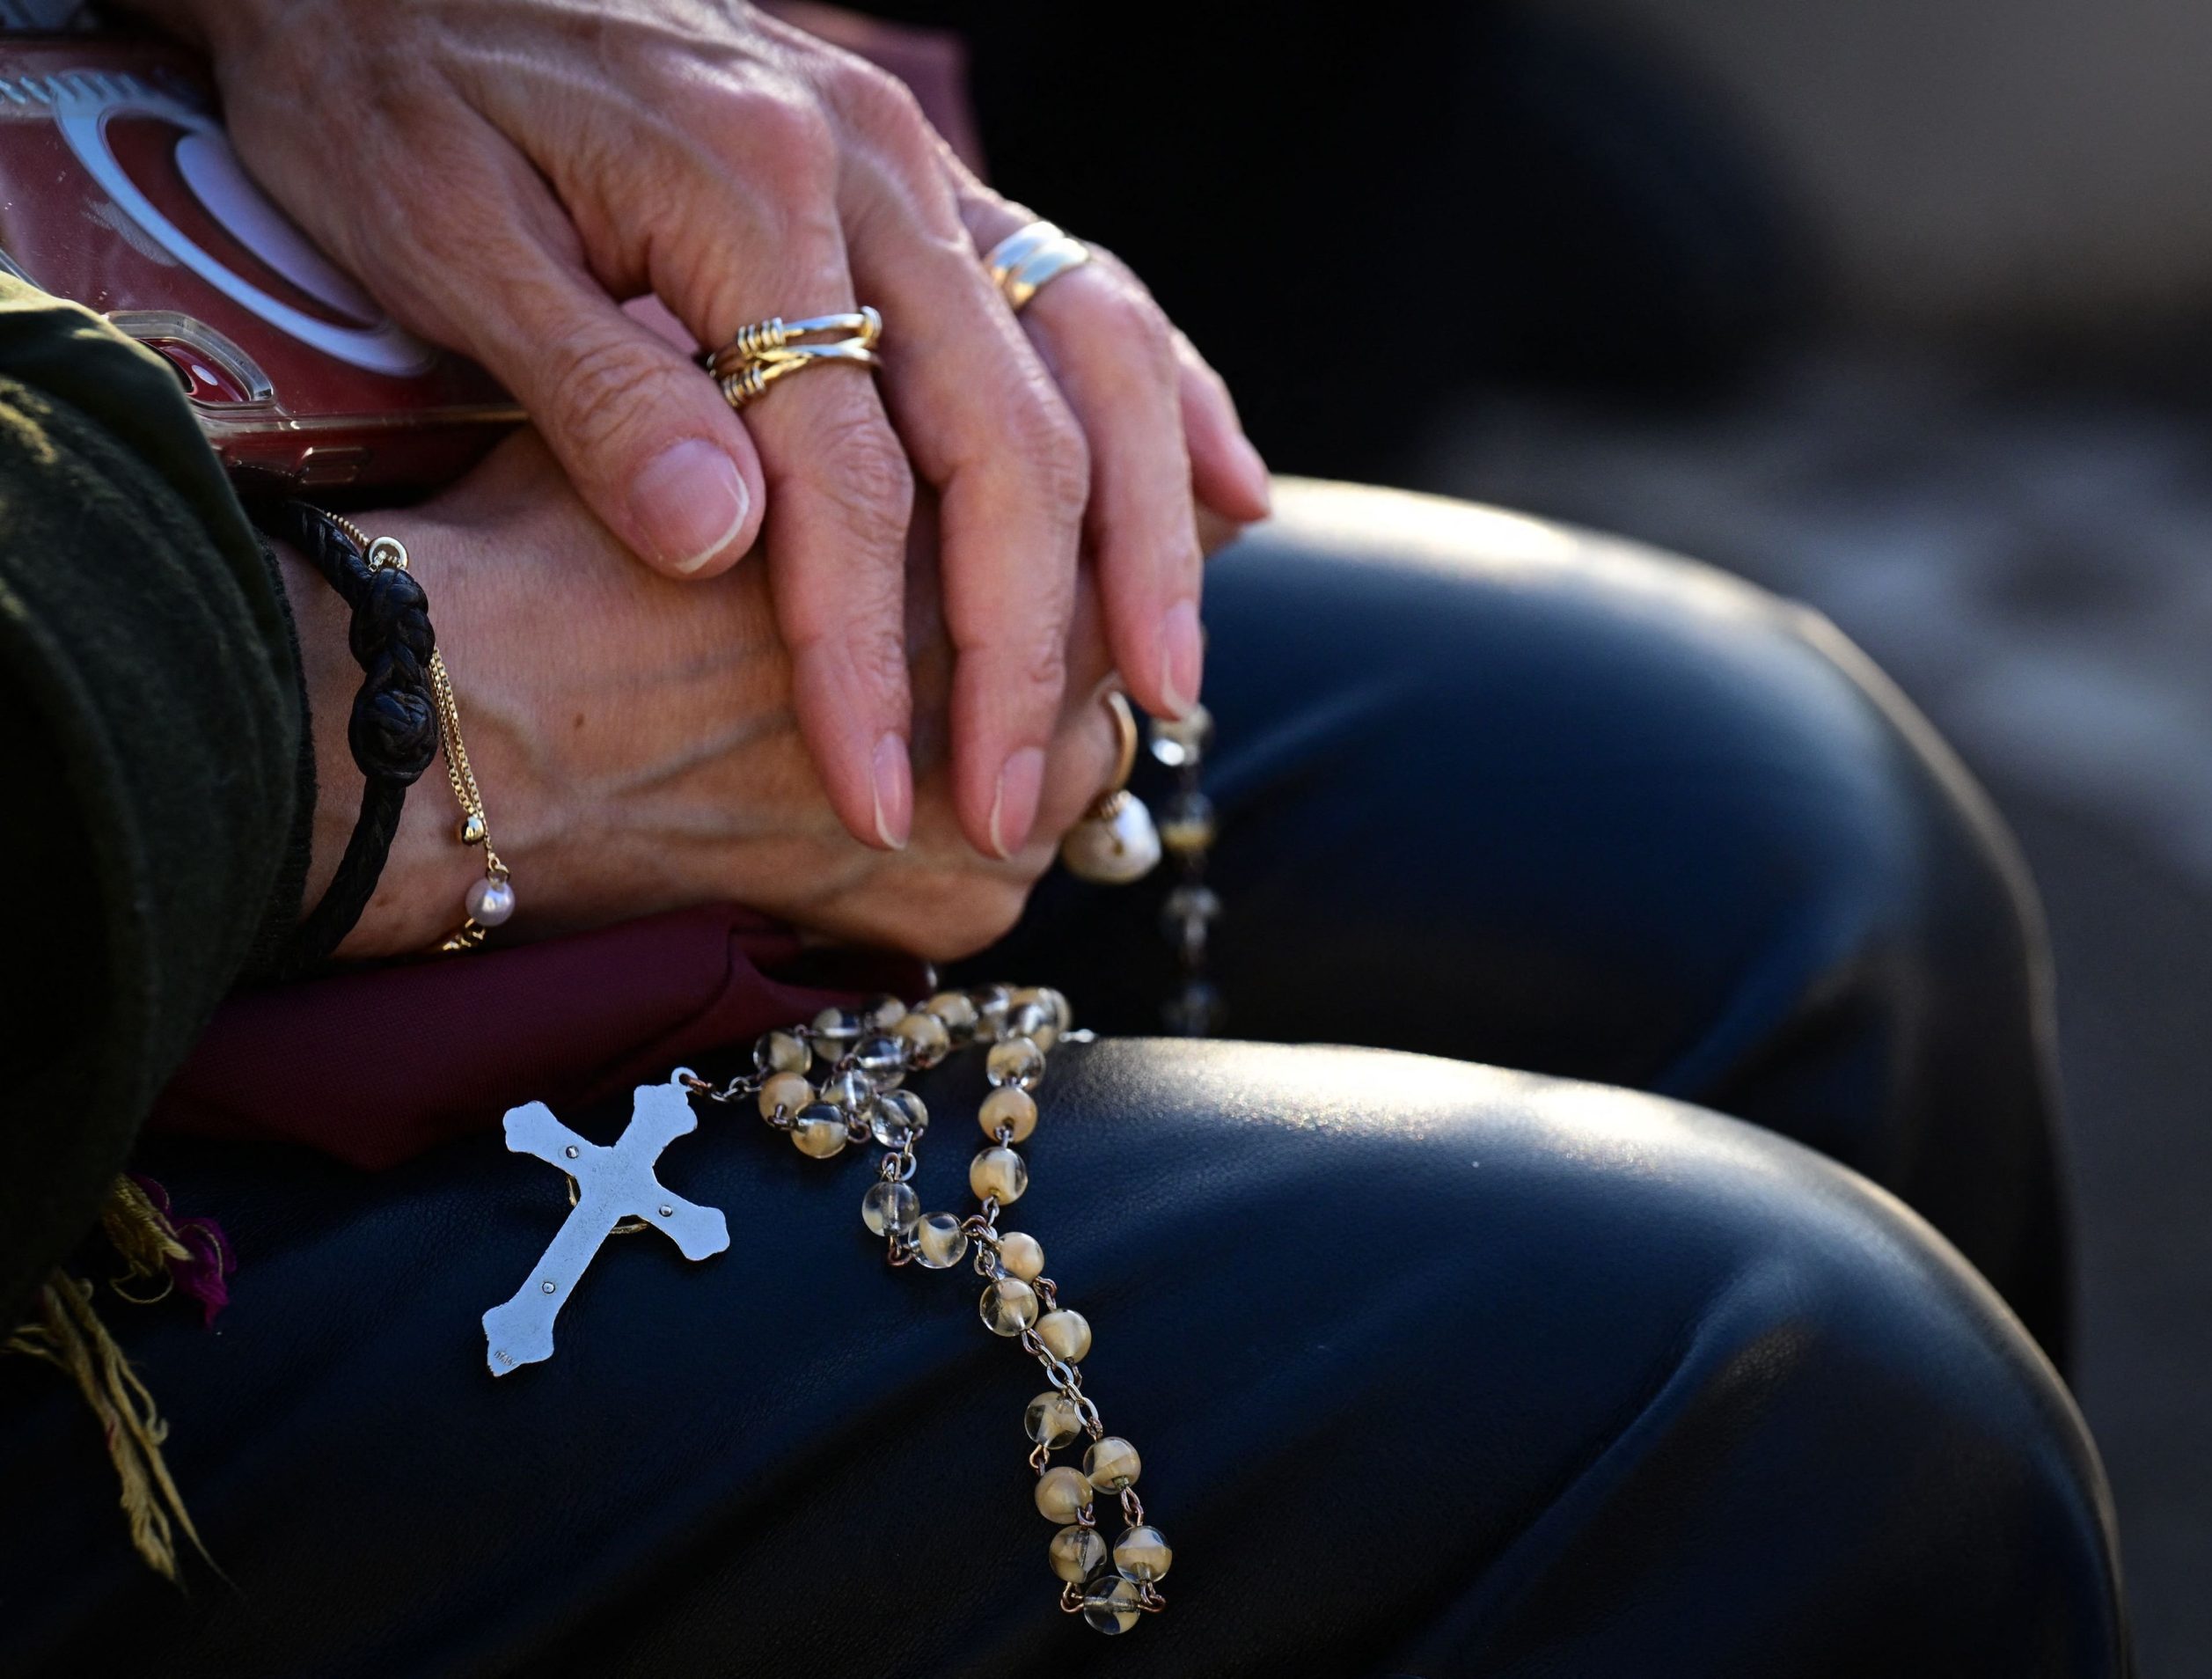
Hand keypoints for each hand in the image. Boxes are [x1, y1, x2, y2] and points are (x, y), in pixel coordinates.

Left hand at [127, 0, 1267, 858]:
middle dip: (1024, 643)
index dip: (870, 652)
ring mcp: (919, 168)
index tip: (872, 795)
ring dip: (1144, 538)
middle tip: (1012, 806)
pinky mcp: (930, 180)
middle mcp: (871, 169)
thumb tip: (730, 541)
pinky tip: (1227, 497)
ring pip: (1096, 358)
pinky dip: (1170, 404)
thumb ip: (596, 391)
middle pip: (1008, 433)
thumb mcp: (438, 238)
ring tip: (1164, 688)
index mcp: (747, 189)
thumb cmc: (386, 102)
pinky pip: (1090, 290)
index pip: (846, 473)